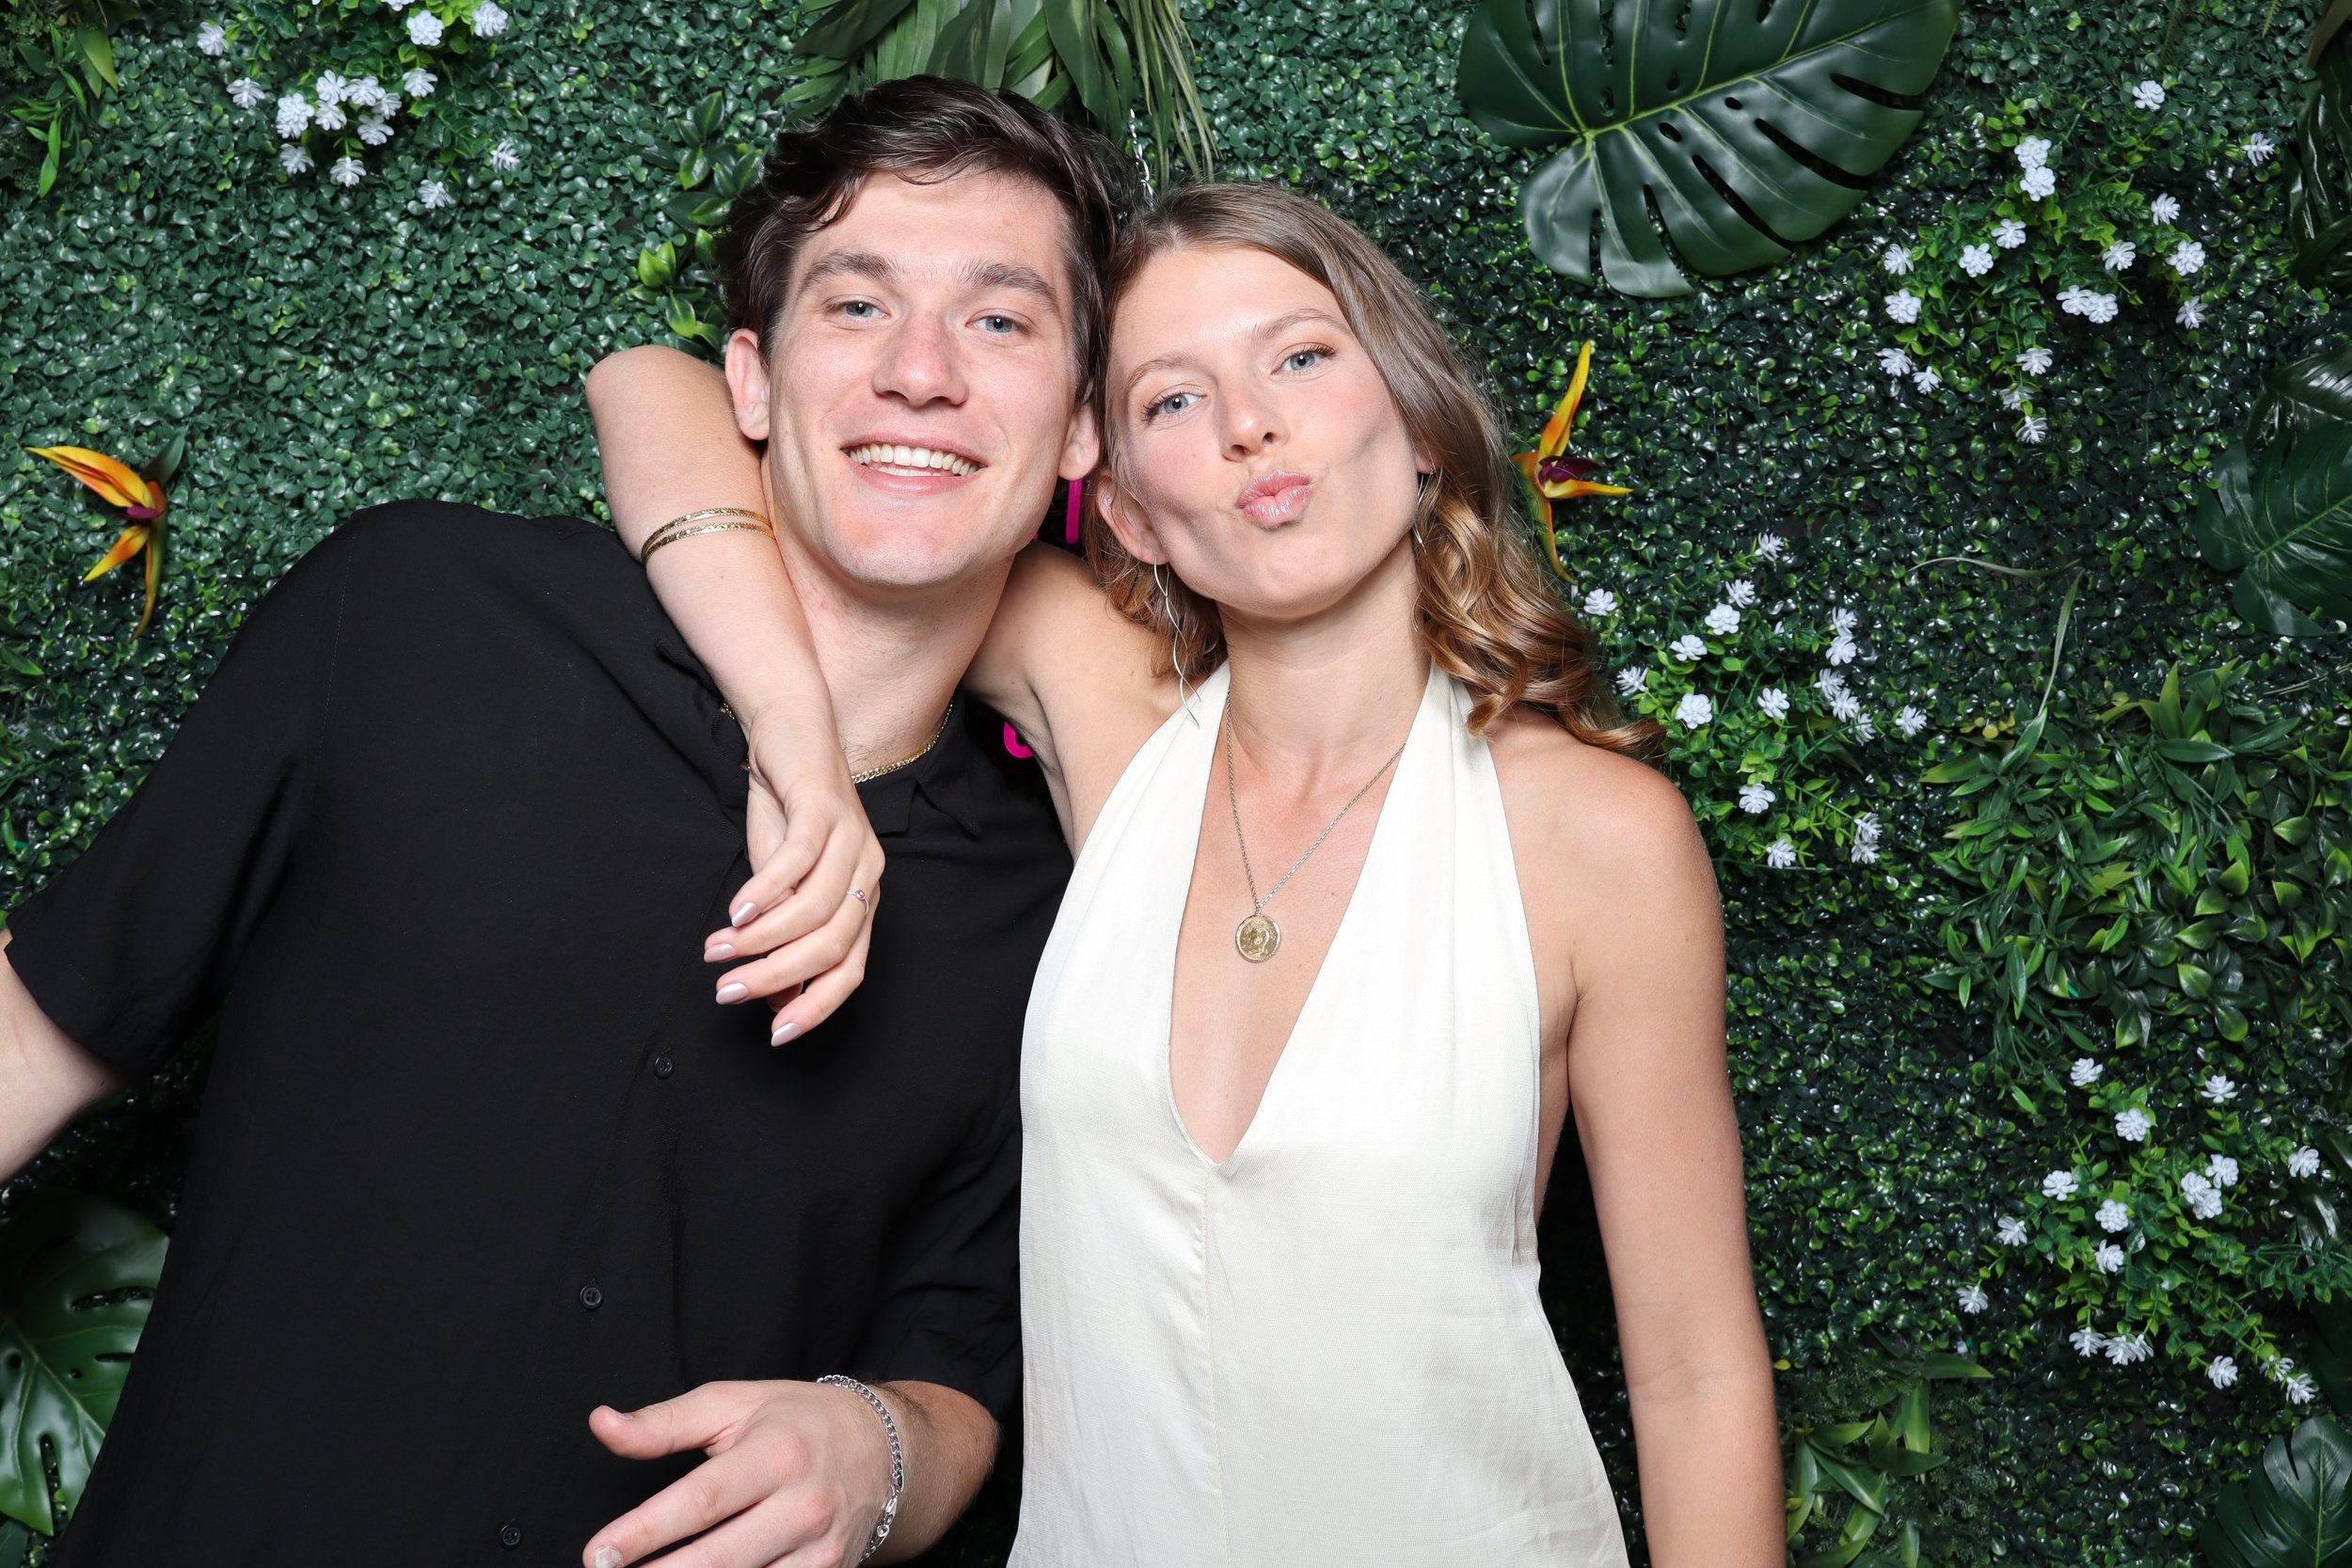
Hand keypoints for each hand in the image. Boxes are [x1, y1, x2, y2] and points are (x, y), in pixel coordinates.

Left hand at [584, 1379, 891, 1567]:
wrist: (884, 1449)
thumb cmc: (796, 1421)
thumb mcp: (733, 1404)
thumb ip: (664, 1422)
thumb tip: (602, 1425)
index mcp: (776, 1453)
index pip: (702, 1499)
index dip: (646, 1530)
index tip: (598, 1552)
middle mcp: (803, 1504)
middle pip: (719, 1558)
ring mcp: (820, 1548)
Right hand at [706, 707, 887, 1041]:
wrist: (790, 733)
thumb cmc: (785, 812)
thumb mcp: (781, 883)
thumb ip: (781, 937)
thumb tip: (773, 1001)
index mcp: (863, 899)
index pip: (851, 968)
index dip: (817, 1007)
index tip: (775, 1036)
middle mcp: (868, 874)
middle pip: (833, 945)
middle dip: (778, 977)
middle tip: (728, 992)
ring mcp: (852, 840)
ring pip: (817, 909)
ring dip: (762, 939)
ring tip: (719, 951)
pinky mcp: (826, 808)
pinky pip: (800, 860)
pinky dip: (767, 891)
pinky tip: (737, 910)